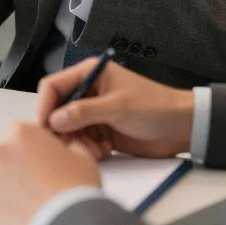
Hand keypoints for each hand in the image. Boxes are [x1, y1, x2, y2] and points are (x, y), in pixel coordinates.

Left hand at [0, 122, 100, 224]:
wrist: (68, 223)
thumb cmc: (75, 187)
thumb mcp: (80, 153)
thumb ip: (64, 144)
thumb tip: (60, 148)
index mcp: (21, 133)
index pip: (21, 134)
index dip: (33, 148)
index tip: (41, 162)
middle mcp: (0, 150)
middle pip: (6, 155)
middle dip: (18, 166)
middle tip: (36, 184)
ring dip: (8, 185)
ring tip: (30, 201)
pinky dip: (1, 206)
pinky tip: (20, 213)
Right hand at [36, 60, 193, 158]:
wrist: (181, 127)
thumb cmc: (155, 106)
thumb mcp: (118, 107)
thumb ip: (84, 112)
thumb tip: (55, 120)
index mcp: (90, 73)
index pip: (53, 86)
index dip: (45, 105)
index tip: (44, 126)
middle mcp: (88, 91)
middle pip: (58, 110)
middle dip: (62, 129)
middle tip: (71, 145)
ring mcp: (94, 112)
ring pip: (69, 129)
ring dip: (77, 142)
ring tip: (95, 150)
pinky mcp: (101, 130)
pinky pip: (82, 141)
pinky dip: (89, 148)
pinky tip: (105, 151)